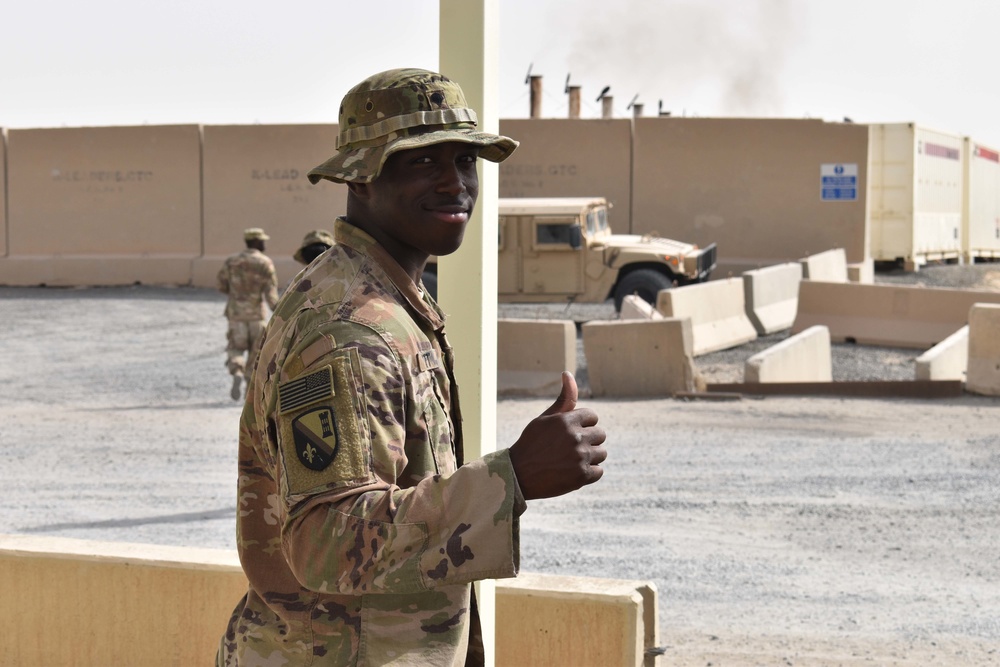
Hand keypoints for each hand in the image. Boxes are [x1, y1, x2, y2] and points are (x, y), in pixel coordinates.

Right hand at [508, 372, 607, 499]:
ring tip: (571, 460)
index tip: (570, 433)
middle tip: (570, 448)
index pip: (592, 417)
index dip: (583, 425)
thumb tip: (568, 373)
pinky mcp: (581, 476)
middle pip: (600, 435)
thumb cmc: (531, 443)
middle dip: (589, 440)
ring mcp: (580, 457)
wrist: (517, 474)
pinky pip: (599, 471)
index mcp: (567, 420)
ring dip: (590, 457)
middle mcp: (576, 437)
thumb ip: (563, 399)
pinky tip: (573, 471)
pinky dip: (589, 473)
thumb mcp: (545, 418)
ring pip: (602, 453)